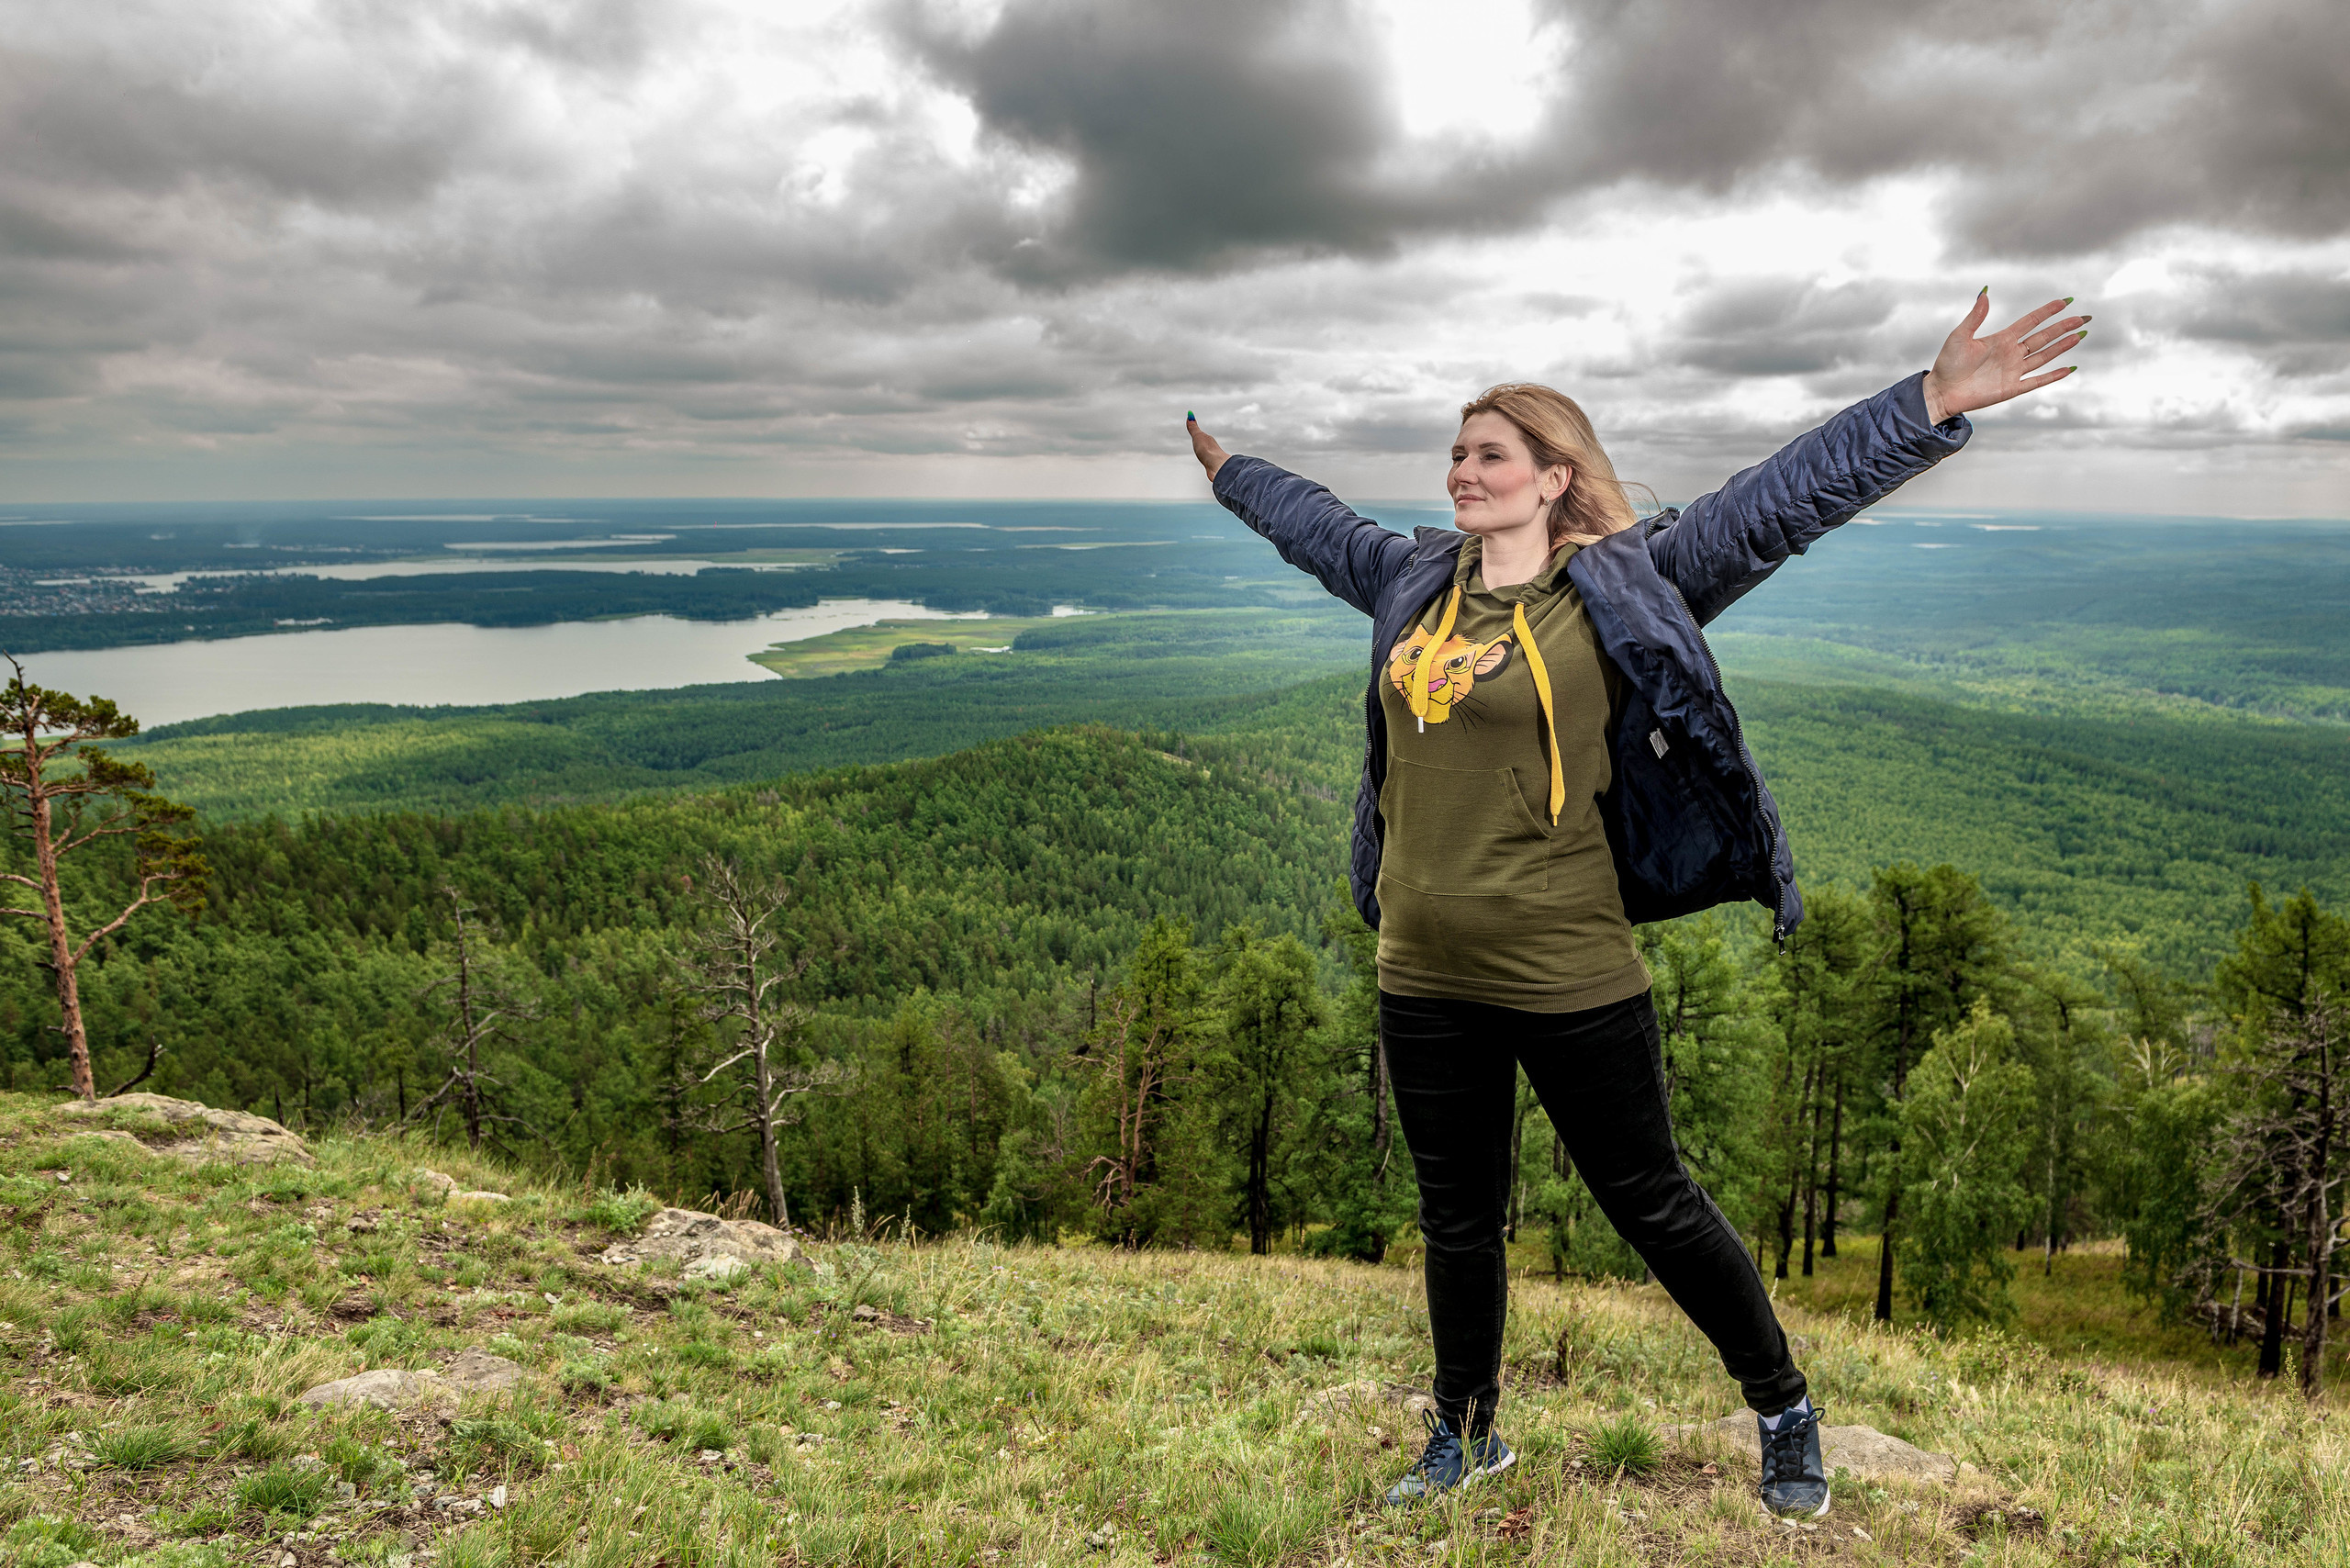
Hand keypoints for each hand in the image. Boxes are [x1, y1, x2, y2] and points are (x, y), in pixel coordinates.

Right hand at [1186, 413, 1229, 482]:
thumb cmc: (1208, 451)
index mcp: (1208, 440)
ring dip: (1206, 454)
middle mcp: (1211, 448)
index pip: (1201, 436)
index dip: (1198, 435)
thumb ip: (1193, 428)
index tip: (1196, 433)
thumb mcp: (1198, 437)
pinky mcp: (1213, 466)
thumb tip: (1190, 416)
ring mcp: (1213, 457)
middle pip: (1205, 445)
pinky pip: (1209, 463)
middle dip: (1202, 444)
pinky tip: (1208, 465)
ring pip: (1208, 454)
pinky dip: (1208, 462)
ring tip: (1204, 455)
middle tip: (1198, 442)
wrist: (1217, 466)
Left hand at [1920, 291, 2087, 423]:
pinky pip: (2037, 381)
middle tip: (2085, 317)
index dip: (2048, 311)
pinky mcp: (2011, 388)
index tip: (2066, 301)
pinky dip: (2053, 375)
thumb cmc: (1947, 364)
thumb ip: (1975, 316)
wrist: (1941, 391)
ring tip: (2081, 335)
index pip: (2030, 322)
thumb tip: (1985, 292)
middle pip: (2044, 337)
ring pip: (2044, 356)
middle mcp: (2011, 353)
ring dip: (2063, 346)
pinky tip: (2069, 368)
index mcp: (2001, 339)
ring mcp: (2013, 371)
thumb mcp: (1960, 336)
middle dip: (2064, 327)